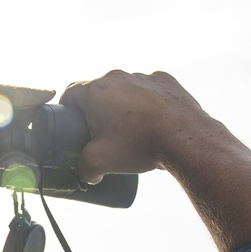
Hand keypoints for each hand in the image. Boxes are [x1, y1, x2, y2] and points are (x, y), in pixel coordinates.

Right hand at [60, 70, 208, 184]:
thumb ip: (85, 169)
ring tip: (131, 130)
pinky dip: (148, 103)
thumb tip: (87, 174)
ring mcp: (144, 77)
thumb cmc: (139, 145)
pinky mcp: (166, 81)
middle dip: (98, 109)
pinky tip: (153, 121)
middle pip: (100, 91)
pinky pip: (150, 90)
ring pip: (126, 90)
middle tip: (101, 132)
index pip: (70, 93)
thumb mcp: (101, 162)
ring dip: (124, 105)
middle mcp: (118, 77)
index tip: (70, 120)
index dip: (67, 107)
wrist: (184, 138)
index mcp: (96, 91)